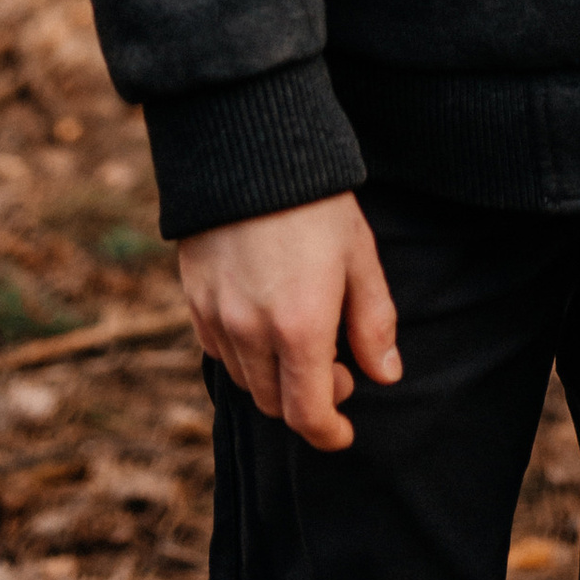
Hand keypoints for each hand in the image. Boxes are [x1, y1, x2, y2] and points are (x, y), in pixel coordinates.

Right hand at [178, 192, 400, 450]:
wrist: (250, 146)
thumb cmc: (316, 201)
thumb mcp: (359, 256)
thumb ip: (373, 322)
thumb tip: (385, 375)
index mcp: (300, 327)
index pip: (307, 414)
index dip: (328, 434)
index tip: (344, 432)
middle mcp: (251, 332)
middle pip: (274, 404)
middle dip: (307, 401)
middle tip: (335, 368)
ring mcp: (217, 316)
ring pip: (244, 379)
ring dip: (274, 377)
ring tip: (301, 339)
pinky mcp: (194, 297)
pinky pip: (217, 349)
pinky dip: (243, 353)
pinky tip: (264, 323)